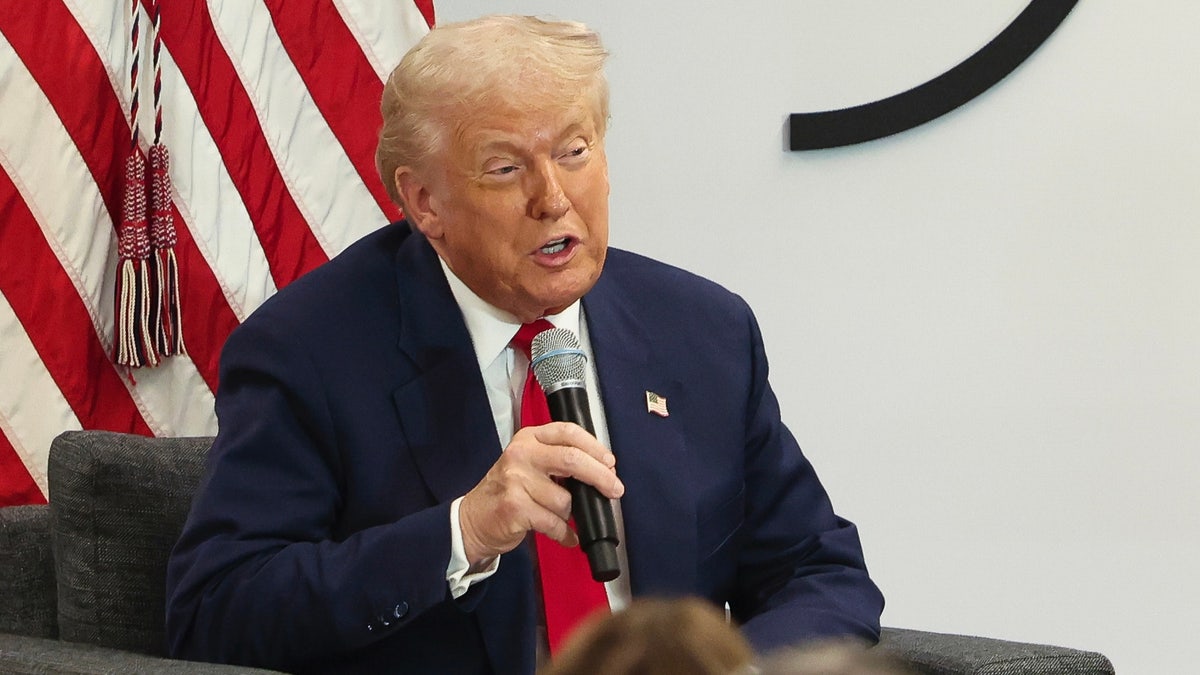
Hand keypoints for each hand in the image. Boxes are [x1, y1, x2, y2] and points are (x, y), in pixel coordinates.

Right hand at [458, 422, 623, 566]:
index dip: (595, 447)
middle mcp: (521, 455)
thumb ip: (559, 460)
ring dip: (571, 514)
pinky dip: (565, 533)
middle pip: (572, 459)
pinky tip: (565, 535)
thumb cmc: (507, 492)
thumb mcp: (529, 464)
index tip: (610, 462)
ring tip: (561, 517)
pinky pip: (554, 523)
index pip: (568, 432)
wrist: (473, 519)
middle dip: (600, 477)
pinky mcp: (515, 508)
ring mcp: (515, 481)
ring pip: (565, 499)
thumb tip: (603, 470)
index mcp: (529, 439)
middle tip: (615, 489)